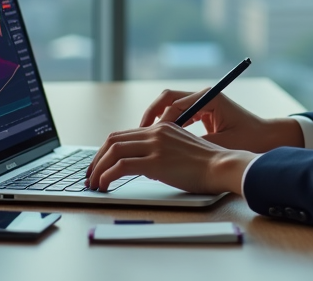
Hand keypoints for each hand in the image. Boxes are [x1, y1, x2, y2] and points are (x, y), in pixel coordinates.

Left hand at [84, 121, 253, 194]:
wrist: (223, 166)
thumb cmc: (207, 164)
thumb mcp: (181, 148)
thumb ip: (163, 148)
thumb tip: (144, 161)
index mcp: (161, 127)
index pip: (124, 134)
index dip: (106, 150)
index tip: (99, 164)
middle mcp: (156, 132)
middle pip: (113, 140)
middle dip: (96, 158)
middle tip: (90, 175)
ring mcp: (155, 145)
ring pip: (113, 151)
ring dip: (98, 167)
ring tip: (94, 183)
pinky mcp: (156, 162)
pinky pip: (121, 166)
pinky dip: (107, 175)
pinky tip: (104, 185)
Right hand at [137, 87, 303, 153]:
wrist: (268, 138)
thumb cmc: (249, 140)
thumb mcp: (220, 144)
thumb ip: (195, 143)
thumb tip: (169, 150)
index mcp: (209, 98)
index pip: (174, 103)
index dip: (159, 120)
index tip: (149, 136)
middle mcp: (204, 96)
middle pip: (168, 99)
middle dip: (152, 115)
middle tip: (140, 134)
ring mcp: (203, 104)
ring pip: (171, 106)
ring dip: (157, 121)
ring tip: (145, 139)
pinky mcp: (203, 113)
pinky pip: (179, 115)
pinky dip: (168, 126)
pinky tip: (160, 142)